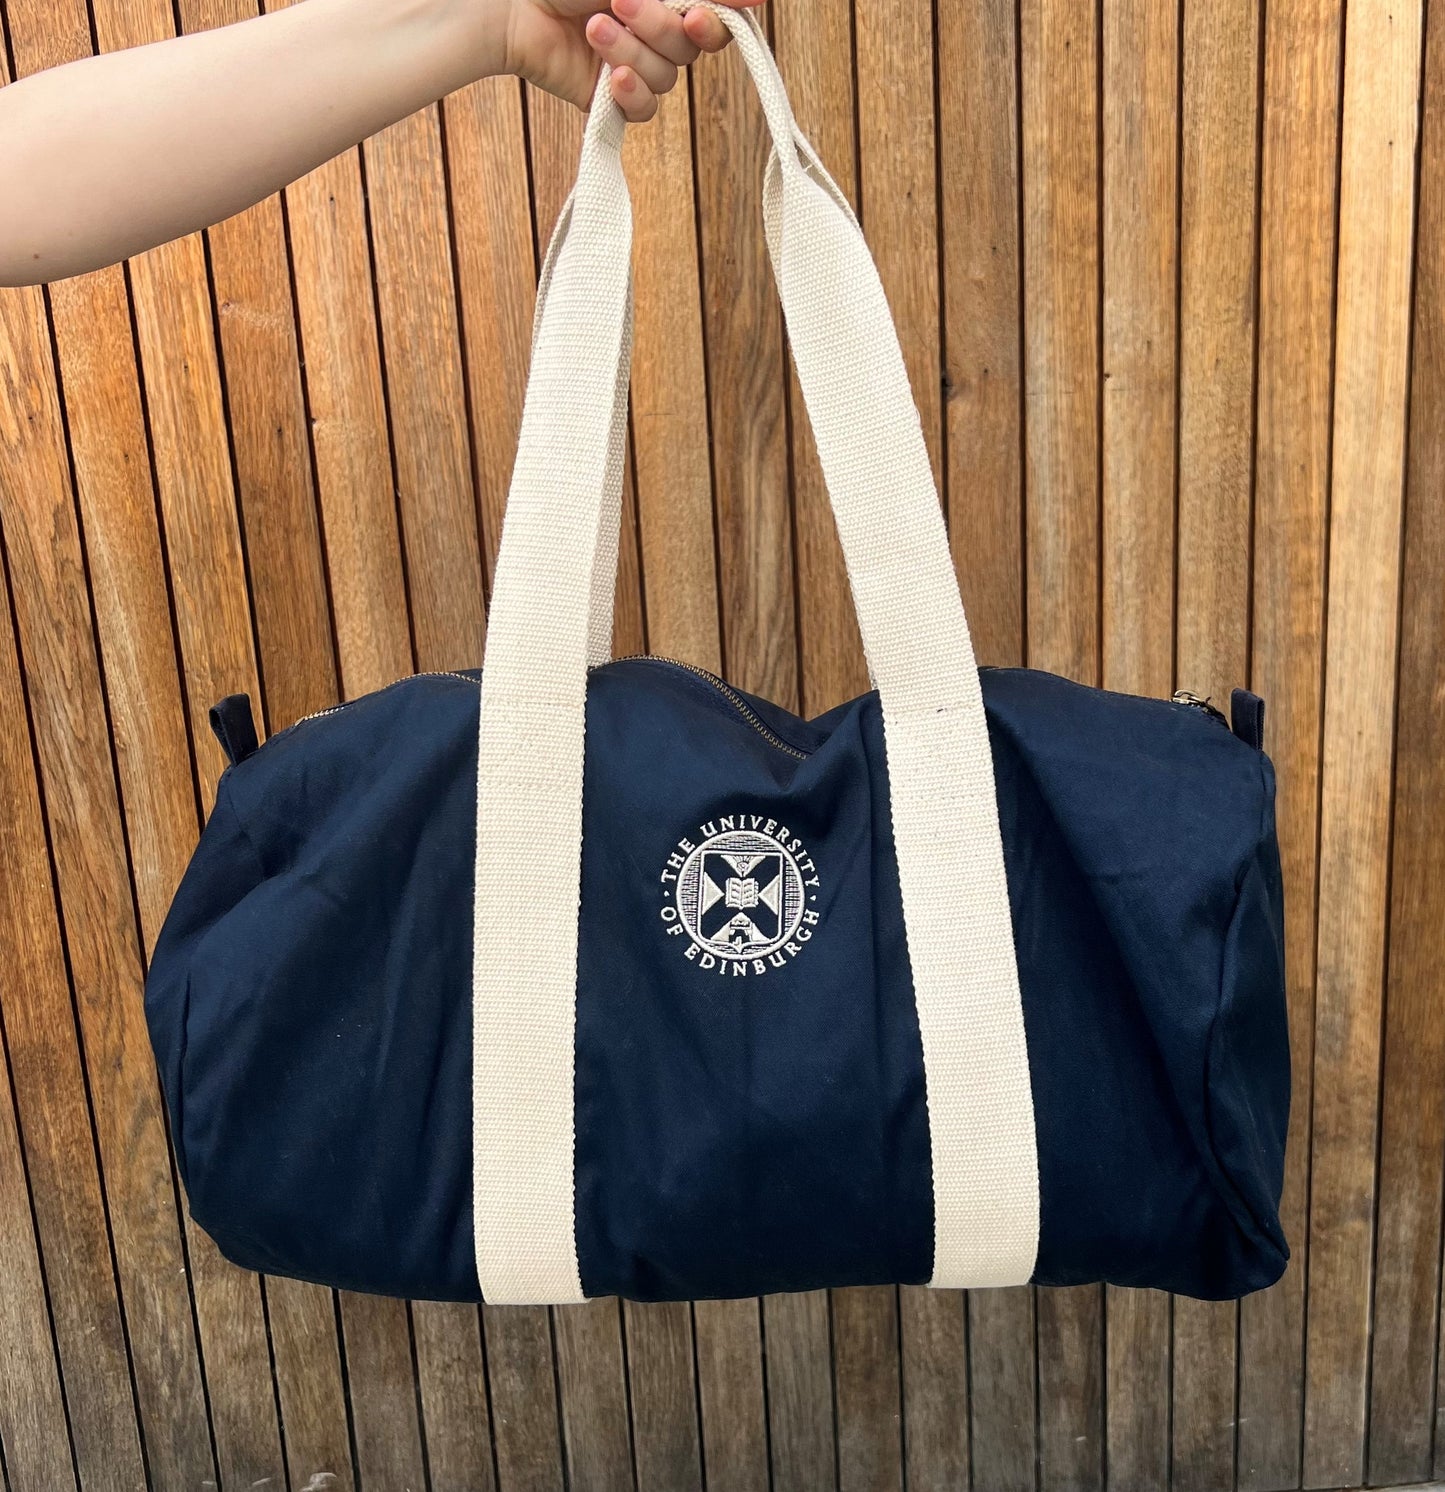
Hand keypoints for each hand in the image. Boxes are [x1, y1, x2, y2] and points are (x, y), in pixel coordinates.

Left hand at [504, 0, 762, 121]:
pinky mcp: (613, 98)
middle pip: (693, 47)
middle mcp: (659, 31)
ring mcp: (638, 65)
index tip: (698, 16)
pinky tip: (607, 75)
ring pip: (666, 77)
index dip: (719, 20)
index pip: (718, 17)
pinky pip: (644, 111)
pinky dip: (629, 92)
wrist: (510, 2)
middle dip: (658, 25)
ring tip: (590, 27)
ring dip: (630, 50)